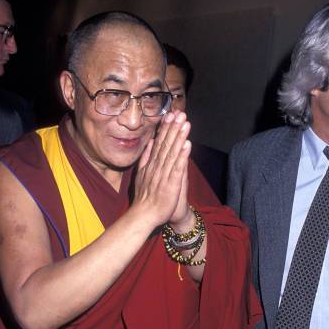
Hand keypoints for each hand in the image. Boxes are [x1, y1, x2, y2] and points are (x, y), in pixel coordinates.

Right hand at [133, 111, 190, 227]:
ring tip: (185, 123)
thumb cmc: (145, 197)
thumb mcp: (141, 174)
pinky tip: (187, 144)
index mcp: (151, 164)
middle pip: (166, 144)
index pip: (159, 143)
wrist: (144, 215)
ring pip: (172, 152)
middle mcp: (157, 166)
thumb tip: (149, 141)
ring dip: (179, 137)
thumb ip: (145, 157)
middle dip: (173, 127)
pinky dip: (182, 156)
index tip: (170, 114)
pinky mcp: (170, 184)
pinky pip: (177, 168)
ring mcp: (163, 175)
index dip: (165, 128)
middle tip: (180, 113)